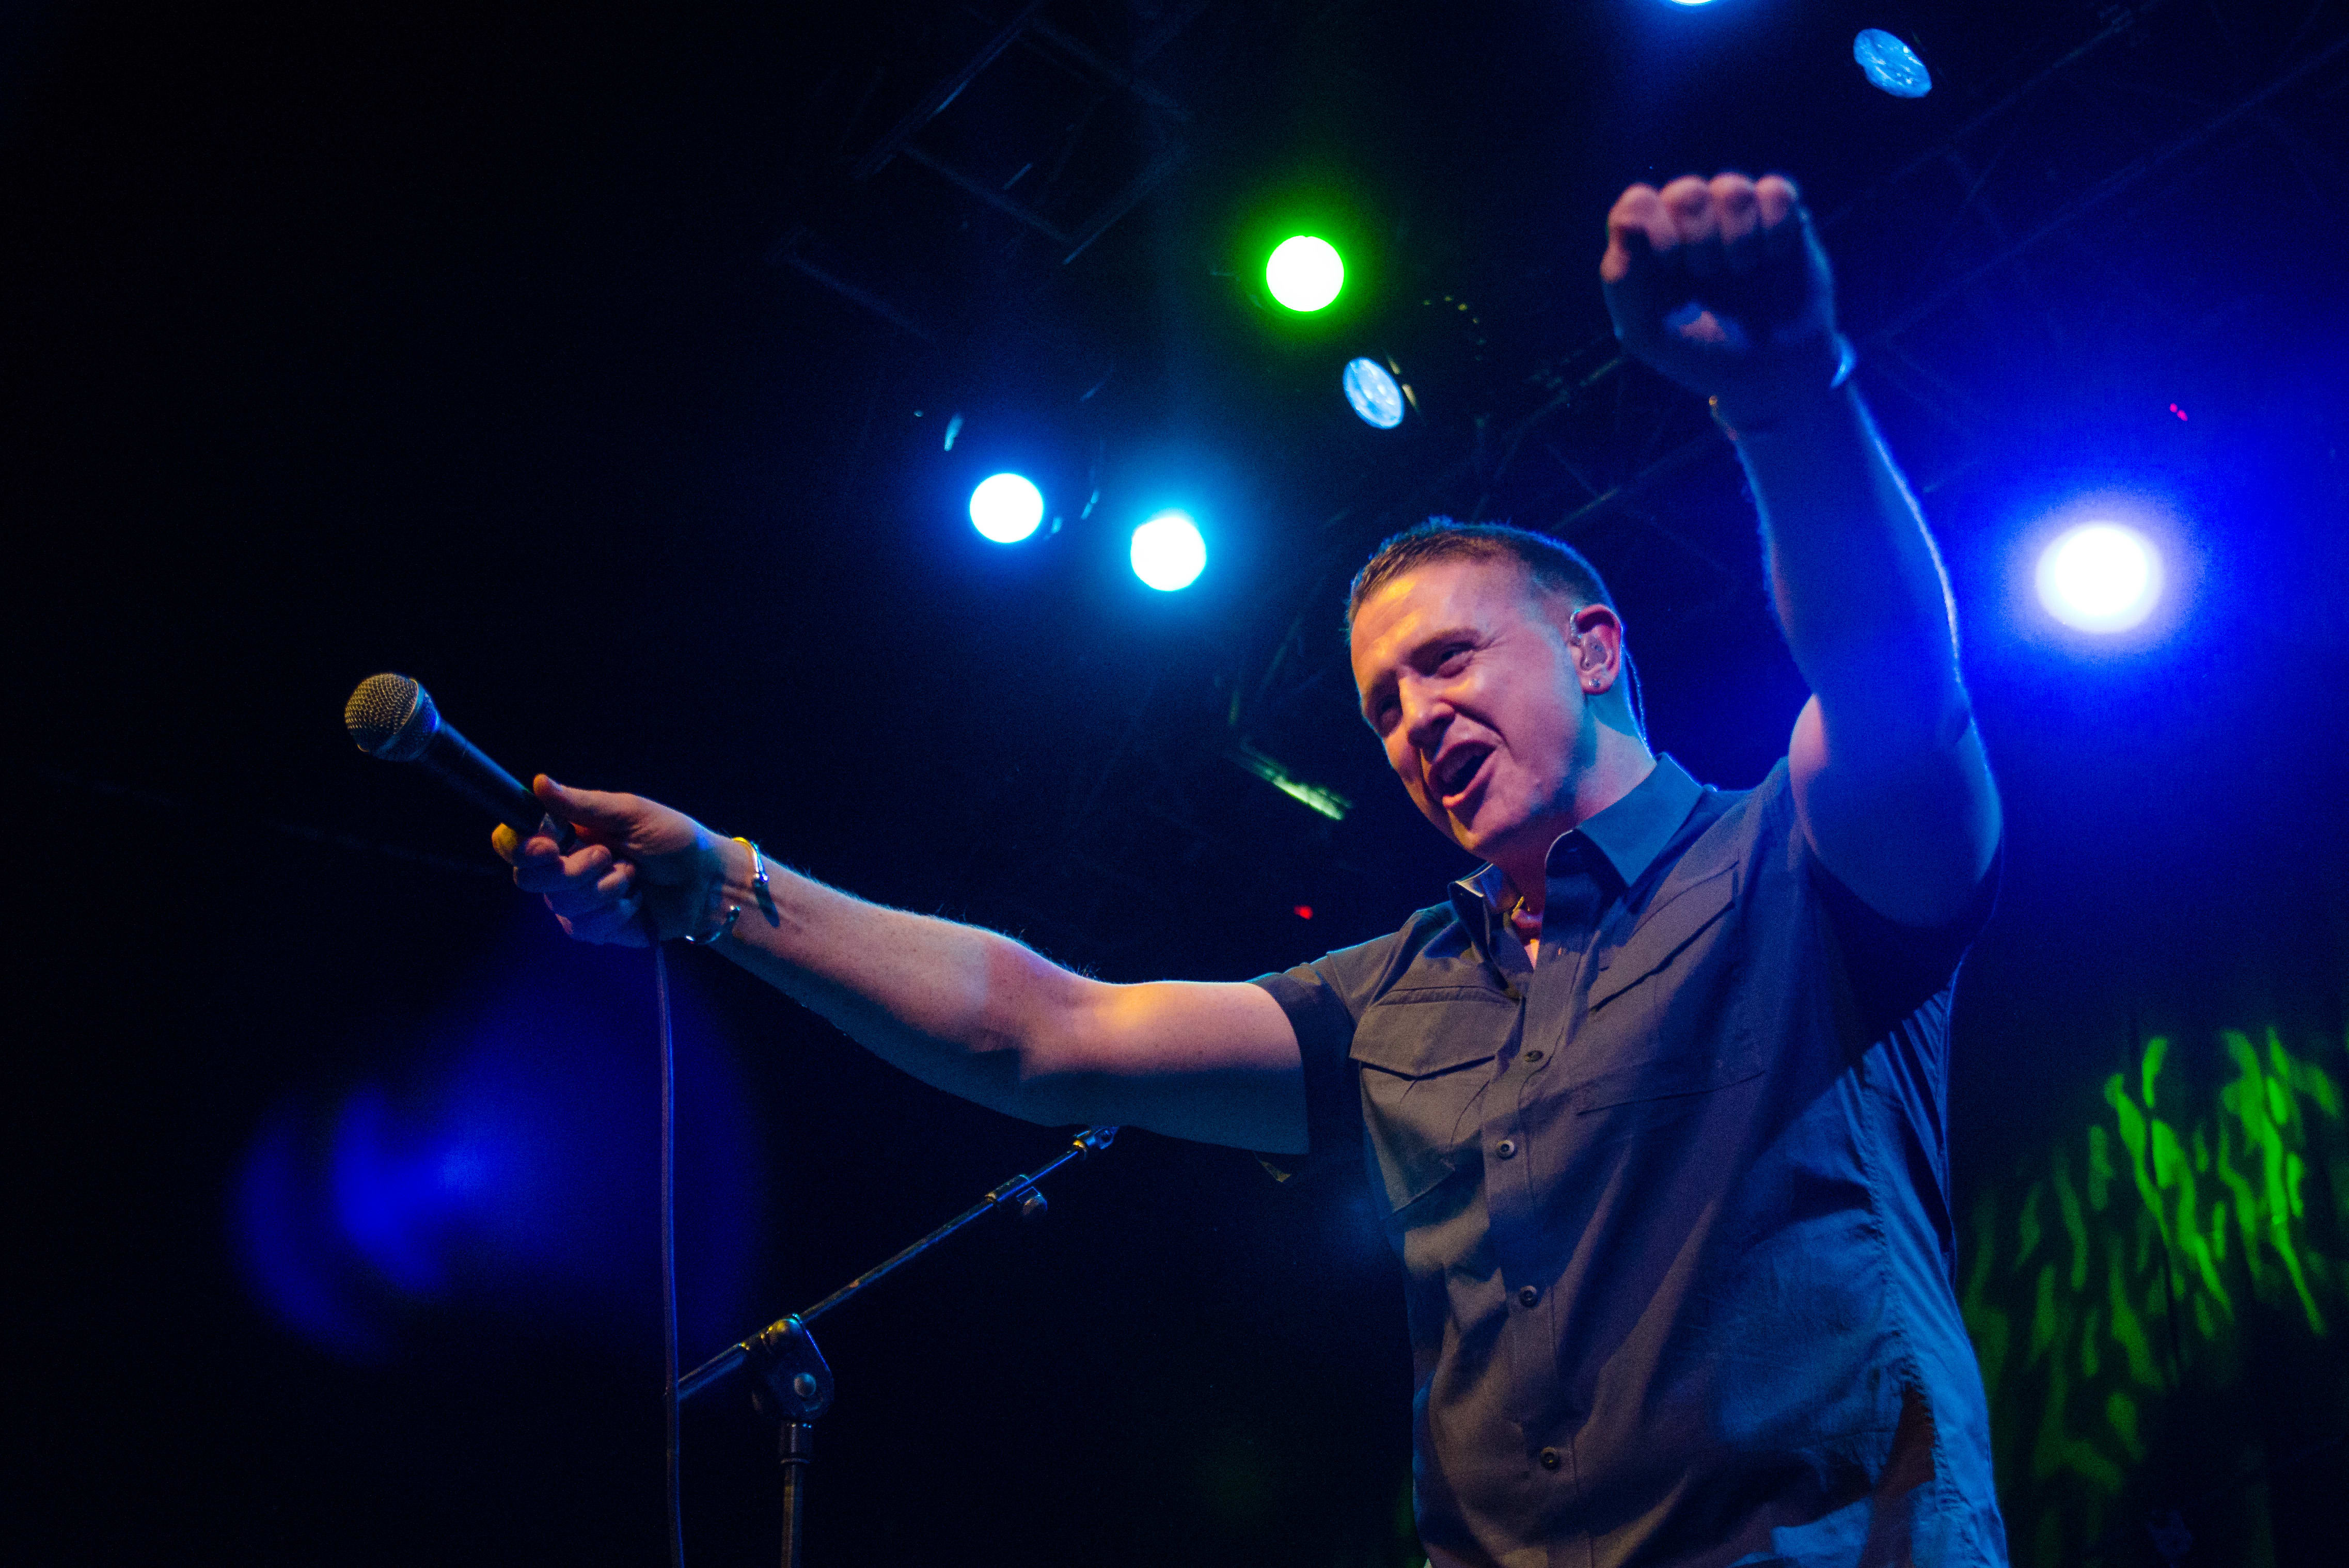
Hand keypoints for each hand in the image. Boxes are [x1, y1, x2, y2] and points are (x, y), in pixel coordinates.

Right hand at [491, 777, 730, 945]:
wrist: (704, 881)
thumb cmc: (673, 839)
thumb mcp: (631, 813)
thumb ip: (583, 805)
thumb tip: (539, 783)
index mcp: (566, 834)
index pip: (516, 842)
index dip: (519, 847)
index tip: (550, 847)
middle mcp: (563, 867)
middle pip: (530, 879)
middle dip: (573, 870)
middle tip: (609, 856)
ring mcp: (575, 901)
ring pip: (560, 904)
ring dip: (603, 888)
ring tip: (633, 876)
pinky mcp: (593, 928)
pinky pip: (583, 927)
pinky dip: (614, 913)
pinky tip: (634, 901)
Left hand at [1600, 172, 1848, 426]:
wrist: (1767, 374)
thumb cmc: (1700, 354)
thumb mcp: (1647, 333)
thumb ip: (1622, 279)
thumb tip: (1626, 220)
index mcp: (1649, 247)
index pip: (1638, 203)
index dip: (1654, 227)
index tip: (1670, 266)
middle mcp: (1690, 224)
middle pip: (1687, 191)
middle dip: (1699, 237)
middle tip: (1708, 274)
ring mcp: (1736, 217)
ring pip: (1732, 187)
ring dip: (1738, 235)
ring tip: (1742, 271)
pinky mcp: (1781, 218)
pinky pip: (1777, 191)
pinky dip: (1776, 227)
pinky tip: (1773, 257)